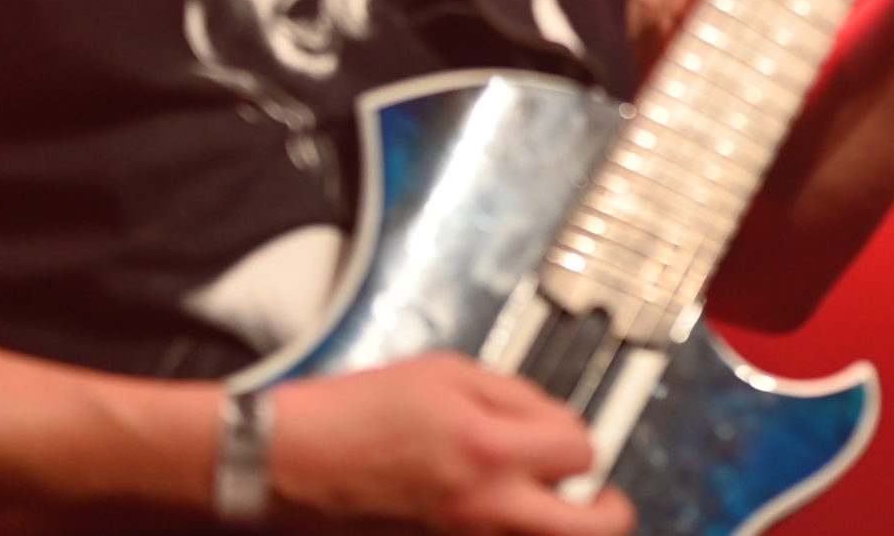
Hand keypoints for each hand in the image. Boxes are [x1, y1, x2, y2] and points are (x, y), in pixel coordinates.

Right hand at [268, 354, 631, 534]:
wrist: (286, 466)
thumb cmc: (352, 415)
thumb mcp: (444, 373)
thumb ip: (513, 397)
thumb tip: (555, 422)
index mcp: (490, 450)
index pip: (583, 450)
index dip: (577, 436)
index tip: (563, 435)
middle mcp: (486, 510)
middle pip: (595, 529)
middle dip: (607, 510)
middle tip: (602, 498)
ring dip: (552, 523)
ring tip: (539, 502)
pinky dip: (505, 531)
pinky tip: (488, 511)